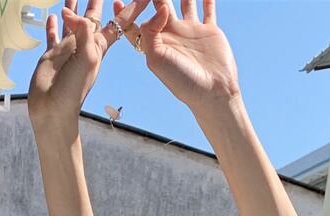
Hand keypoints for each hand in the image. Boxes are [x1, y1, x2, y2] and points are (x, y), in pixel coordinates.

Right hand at [28, 0, 151, 130]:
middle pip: (94, 16)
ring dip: (73, 6)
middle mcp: (84, 45)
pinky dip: (52, 26)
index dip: (132, 9)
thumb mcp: (88, 58)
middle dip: (98, 0)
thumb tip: (76, 14)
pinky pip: (53, 35)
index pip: (119, 22)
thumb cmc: (73, 89)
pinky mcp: (52, 54)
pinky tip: (52, 16)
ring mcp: (68, 49)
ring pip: (71, 21)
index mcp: (99, 46)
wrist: (53, 109)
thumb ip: (85, 33)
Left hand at [127, 1, 240, 115]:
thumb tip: (160, 8)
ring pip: (184, 2)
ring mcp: (190, 31)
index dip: (126, 13)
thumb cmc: (182, 81)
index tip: (117, 1)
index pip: (137, 24)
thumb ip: (151, 32)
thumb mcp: (157, 60)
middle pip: (160, 5)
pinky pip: (208, 8)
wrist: (212, 91)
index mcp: (156, 44)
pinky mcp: (209, 30)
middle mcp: (171, 35)